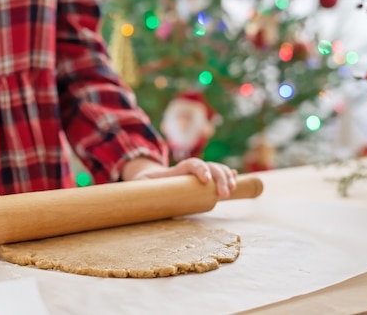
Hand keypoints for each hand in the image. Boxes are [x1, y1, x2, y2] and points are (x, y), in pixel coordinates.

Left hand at [121, 157, 236, 197]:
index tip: (205, 181)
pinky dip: (226, 175)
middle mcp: (188, 170)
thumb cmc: (143, 185)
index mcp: (175, 170)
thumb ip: (138, 191)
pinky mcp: (200, 181)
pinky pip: (216, 175)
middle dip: (220, 177)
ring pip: (216, 169)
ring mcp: (196, 174)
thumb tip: (131, 202)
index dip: (200, 169)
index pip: (192, 163)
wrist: (147, 179)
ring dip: (226, 177)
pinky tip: (235, 179)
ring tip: (230, 190)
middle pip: (210, 166)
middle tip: (224, 193)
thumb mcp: (140, 186)